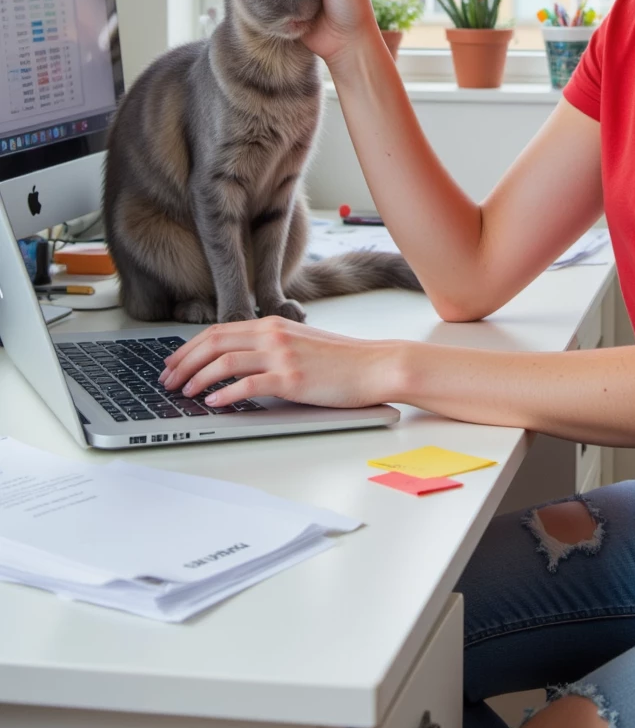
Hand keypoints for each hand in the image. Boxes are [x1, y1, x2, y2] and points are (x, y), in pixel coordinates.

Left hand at [160, 315, 399, 407]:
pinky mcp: (292, 378)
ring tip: (183, 393)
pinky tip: (213, 403)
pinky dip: (225, 394)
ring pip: (224, 361)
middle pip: (213, 342)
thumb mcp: (301, 343)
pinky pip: (248, 385)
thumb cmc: (342, 360)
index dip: (189, 348)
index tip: (173, 364)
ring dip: (197, 378)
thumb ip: (271, 347)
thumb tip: (238, 363)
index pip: (219, 331)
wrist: (375, 365)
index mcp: (273, 324)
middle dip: (183, 362)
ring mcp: (282, 355)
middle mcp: (273, 334)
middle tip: (167, 380)